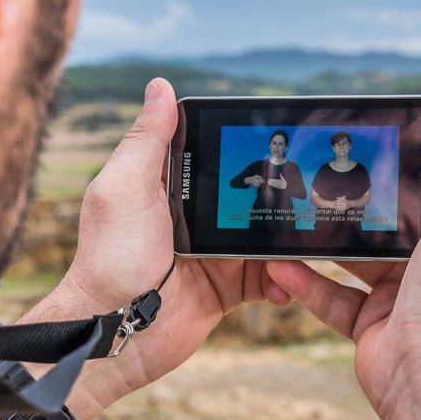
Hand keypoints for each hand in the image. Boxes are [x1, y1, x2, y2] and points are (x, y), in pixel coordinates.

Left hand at [29, 78, 290, 419]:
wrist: (114, 333)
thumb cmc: (109, 259)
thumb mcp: (122, 189)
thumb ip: (145, 140)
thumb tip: (161, 86)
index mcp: (167, 185)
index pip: (212, 152)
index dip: (243, 142)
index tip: (279, 133)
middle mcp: (193, 214)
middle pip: (249, 192)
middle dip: (279, 191)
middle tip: (310, 187)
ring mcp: (213, 251)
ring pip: (265, 235)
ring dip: (288, 238)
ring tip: (308, 237)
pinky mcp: (228, 288)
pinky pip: (268, 279)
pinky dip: (284, 281)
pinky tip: (288, 281)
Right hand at [266, 97, 420, 419]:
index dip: (408, 162)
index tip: (373, 136)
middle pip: (389, 219)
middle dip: (354, 200)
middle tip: (315, 171)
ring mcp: (403, 293)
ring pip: (353, 256)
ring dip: (321, 240)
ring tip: (289, 216)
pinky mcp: (371, 322)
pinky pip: (331, 294)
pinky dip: (305, 281)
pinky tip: (280, 265)